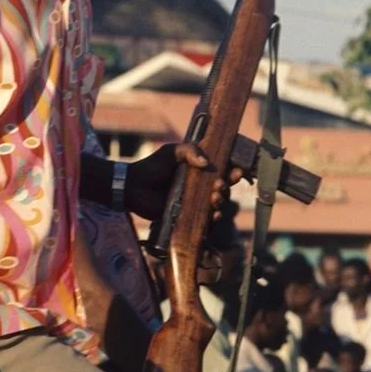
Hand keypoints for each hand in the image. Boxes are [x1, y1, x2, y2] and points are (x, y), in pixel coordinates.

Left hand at [124, 143, 242, 221]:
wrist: (133, 186)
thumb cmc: (151, 167)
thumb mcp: (171, 152)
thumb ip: (189, 150)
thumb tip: (207, 163)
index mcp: (198, 171)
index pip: (222, 171)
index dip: (232, 172)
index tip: (237, 170)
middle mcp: (199, 187)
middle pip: (223, 189)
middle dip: (227, 187)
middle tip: (219, 184)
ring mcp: (194, 203)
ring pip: (217, 205)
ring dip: (222, 202)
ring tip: (214, 197)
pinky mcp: (187, 217)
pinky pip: (205, 221)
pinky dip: (213, 218)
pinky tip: (214, 215)